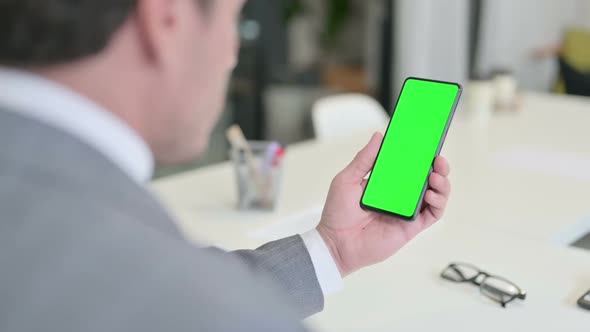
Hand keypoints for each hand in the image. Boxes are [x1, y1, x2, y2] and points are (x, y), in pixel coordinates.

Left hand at [317, 132, 450, 276]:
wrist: (336, 242)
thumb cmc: (338, 213)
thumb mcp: (347, 179)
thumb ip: (364, 159)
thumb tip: (378, 136)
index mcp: (386, 181)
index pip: (408, 163)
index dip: (420, 152)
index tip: (428, 139)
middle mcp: (400, 194)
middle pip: (427, 177)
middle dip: (438, 165)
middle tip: (438, 157)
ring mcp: (407, 210)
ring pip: (436, 194)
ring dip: (442, 183)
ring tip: (435, 175)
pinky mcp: (412, 226)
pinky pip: (433, 214)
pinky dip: (438, 203)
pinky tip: (431, 195)